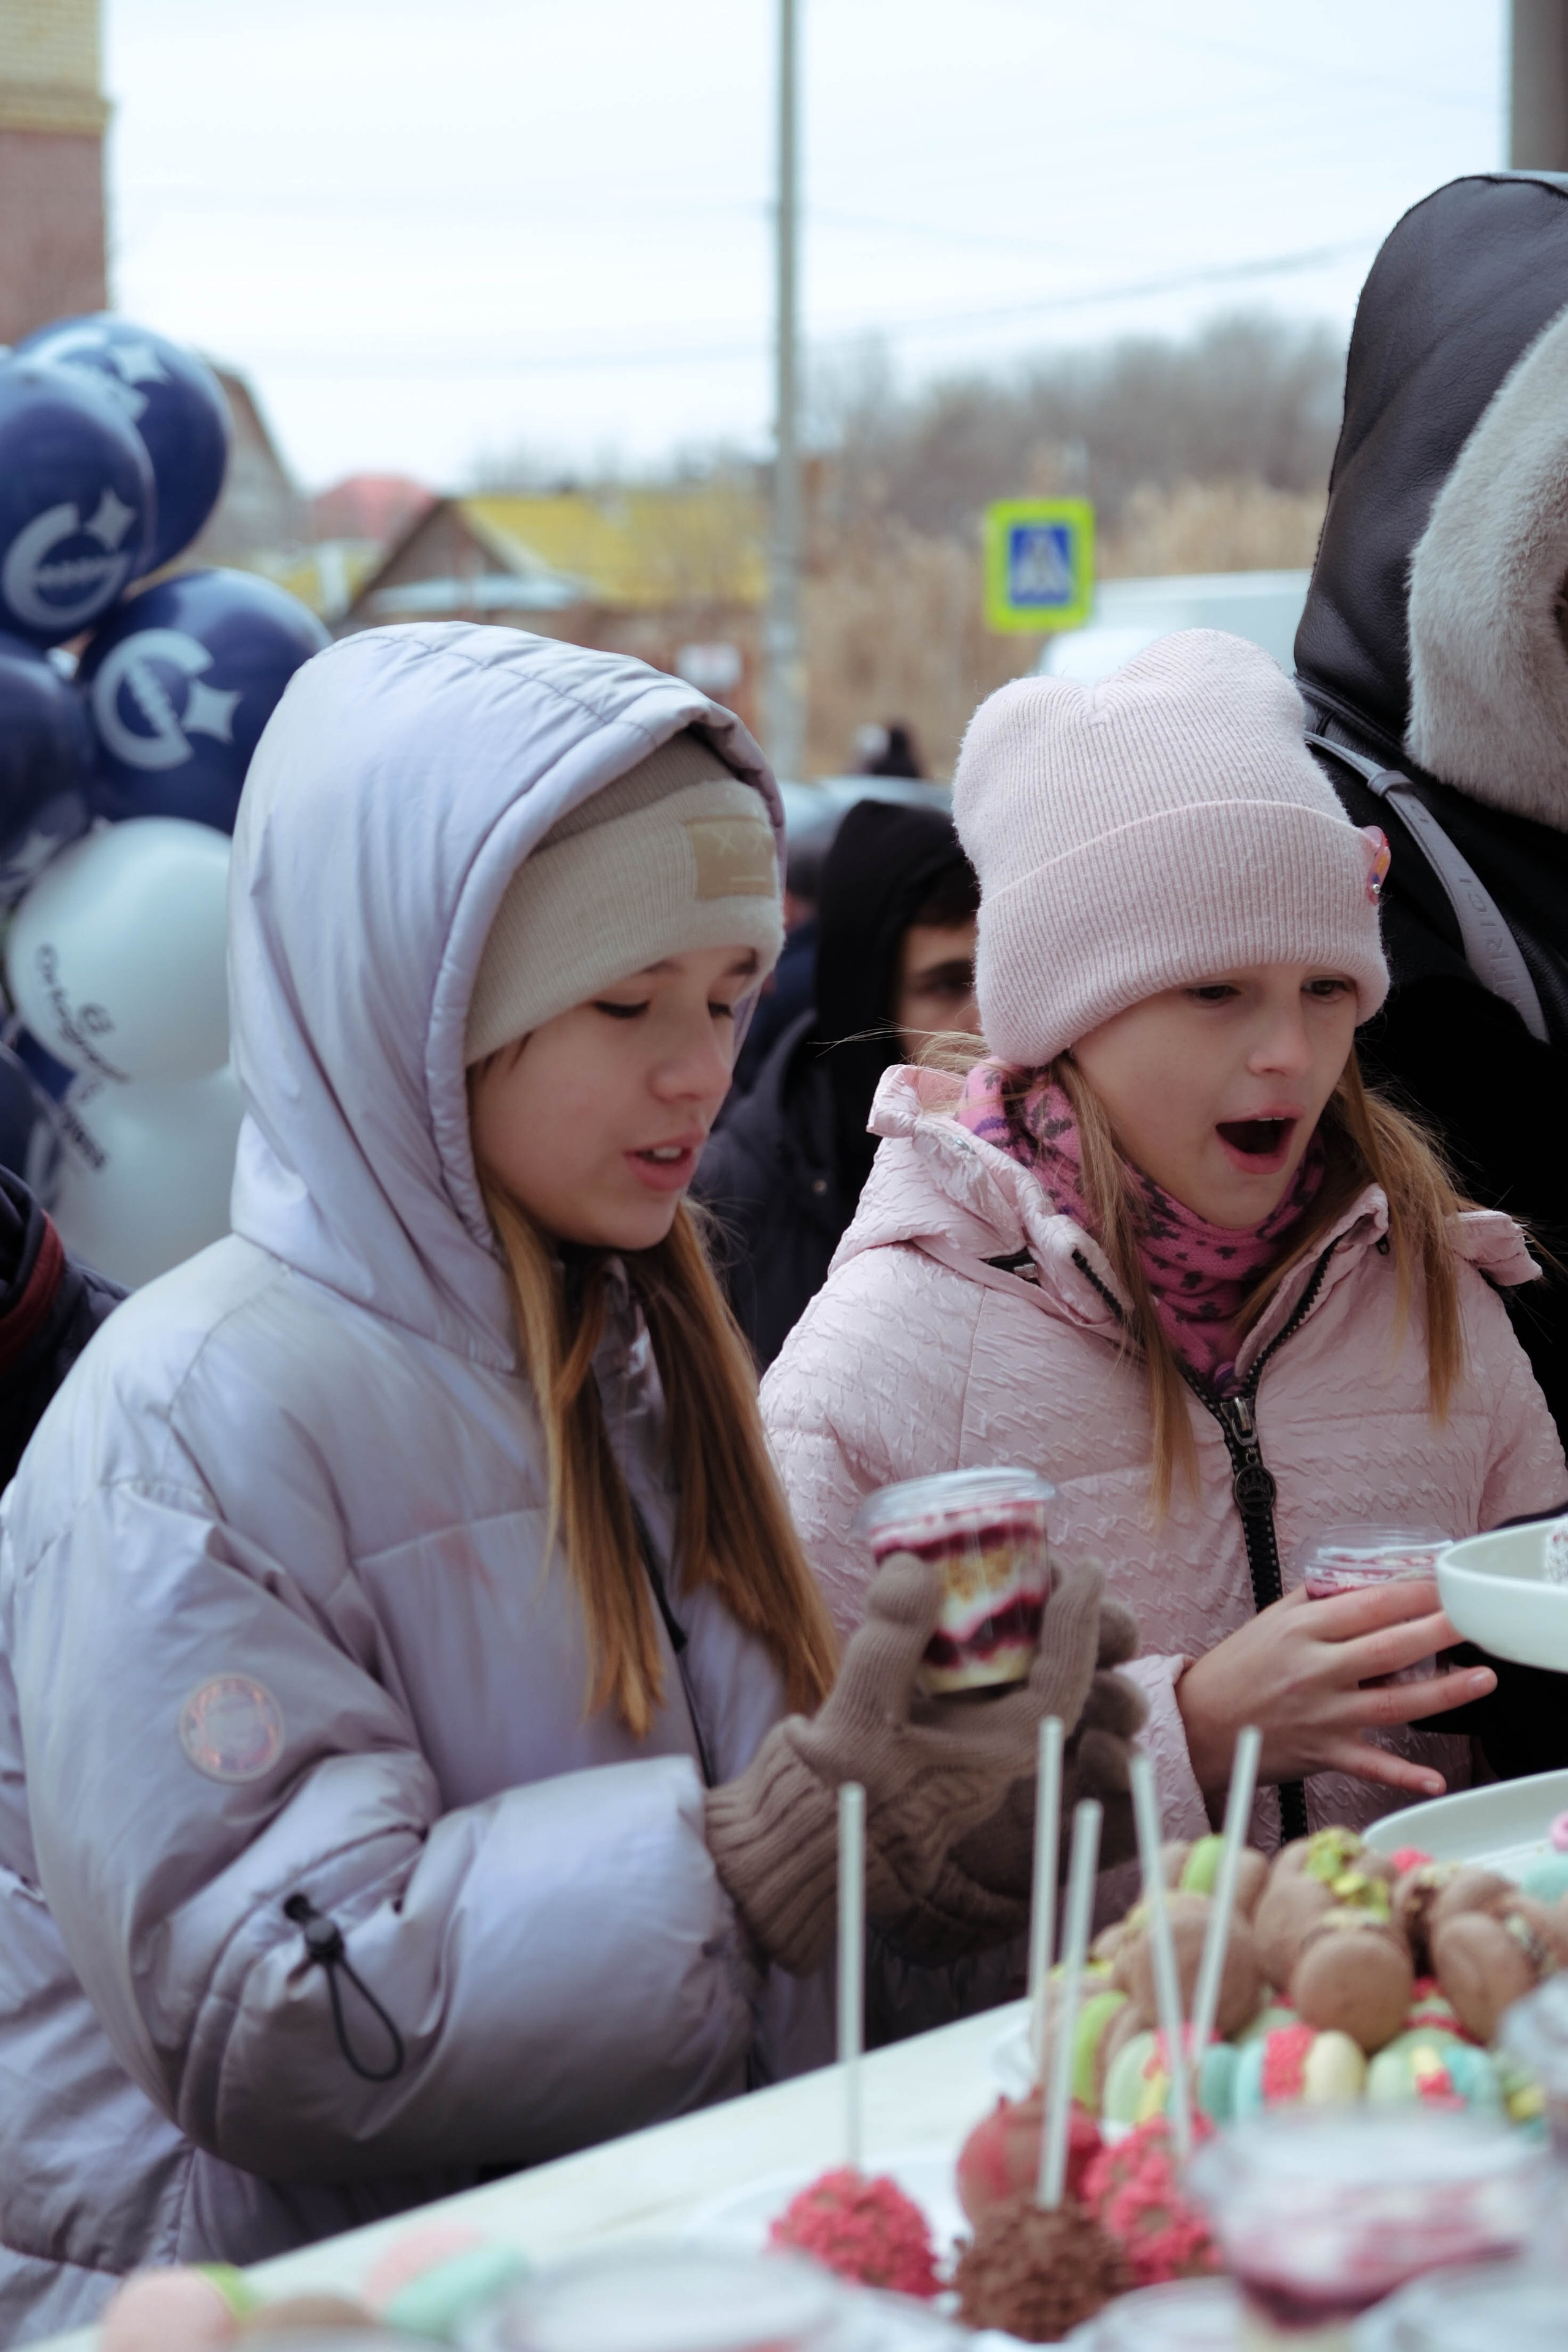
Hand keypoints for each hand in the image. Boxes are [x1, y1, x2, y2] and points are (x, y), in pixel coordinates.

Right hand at [704, 1549, 1114, 1973]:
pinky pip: (970, 1661)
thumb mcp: (864, 1714)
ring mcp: (966, 1726)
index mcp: (1004, 1749)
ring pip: (1014, 1660)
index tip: (1087, 1566)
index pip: (1067, 1676)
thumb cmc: (838, 1793)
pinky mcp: (933, 1714)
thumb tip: (915, 1565)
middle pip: (1054, 1665)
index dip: (1081, 1617)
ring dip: (1013, 1614)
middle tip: (1041, 1561)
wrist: (797, 1837)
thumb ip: (892, 1638)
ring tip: (994, 1568)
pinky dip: (965, 1624)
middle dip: (1060, 1614)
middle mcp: (997, 1737)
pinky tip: (938, 1589)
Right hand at [1175, 1580, 1494, 1805]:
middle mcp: (1315, 1669)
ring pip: (1392, 1703)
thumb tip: (1367, 1583)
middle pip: (1389, 1648)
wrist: (1198, 1724)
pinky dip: (1402, 1774)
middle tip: (1475, 1622)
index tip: (1445, 1587)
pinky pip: (1369, 1764)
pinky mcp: (1322, 1752)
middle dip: (1439, 1633)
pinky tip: (1433, 1779)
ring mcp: (1321, 1713)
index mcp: (1302, 1630)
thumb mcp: (1271, 1621)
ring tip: (1481, 1679)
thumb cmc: (1236, 1669)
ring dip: (1443, 1693)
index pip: (1369, 1605)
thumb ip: (1318, 1599)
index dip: (1413, 1594)